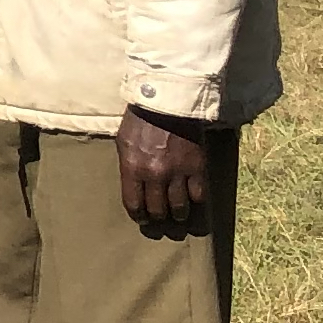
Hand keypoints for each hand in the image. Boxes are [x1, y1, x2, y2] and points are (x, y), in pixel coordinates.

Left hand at [117, 107, 216, 237]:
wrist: (167, 103)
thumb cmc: (140, 121)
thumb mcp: (124, 142)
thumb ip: (128, 167)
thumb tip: (132, 187)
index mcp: (132, 168)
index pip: (134, 204)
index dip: (138, 216)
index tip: (142, 219)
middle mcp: (154, 175)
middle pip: (157, 210)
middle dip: (157, 218)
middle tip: (159, 219)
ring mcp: (177, 173)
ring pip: (179, 208)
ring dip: (177, 215)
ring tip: (177, 215)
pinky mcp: (197, 168)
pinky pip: (198, 196)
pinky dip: (196, 201)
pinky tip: (192, 201)